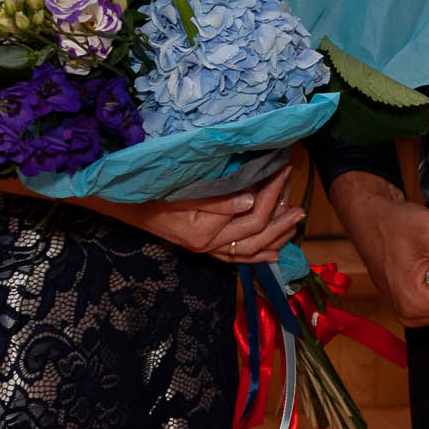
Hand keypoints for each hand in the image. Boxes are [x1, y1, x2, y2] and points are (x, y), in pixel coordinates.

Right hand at [101, 167, 306, 263]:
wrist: (128, 205)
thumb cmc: (153, 192)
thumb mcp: (183, 191)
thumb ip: (217, 198)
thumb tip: (250, 200)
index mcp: (205, 231)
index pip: (252, 215)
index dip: (272, 193)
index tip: (283, 170)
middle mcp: (208, 246)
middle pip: (255, 235)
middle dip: (281, 217)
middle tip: (301, 204)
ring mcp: (206, 250)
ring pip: (250, 250)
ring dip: (276, 237)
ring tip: (295, 222)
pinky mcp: (204, 249)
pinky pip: (236, 258)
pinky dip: (258, 255)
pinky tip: (274, 252)